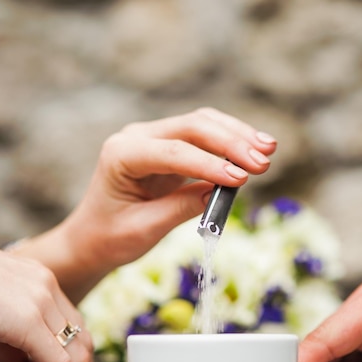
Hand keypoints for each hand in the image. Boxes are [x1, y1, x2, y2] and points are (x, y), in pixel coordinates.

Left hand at [32, 108, 276, 297]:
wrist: (93, 237)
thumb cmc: (110, 236)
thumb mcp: (143, 229)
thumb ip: (180, 208)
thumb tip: (220, 192)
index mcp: (121, 155)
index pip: (172, 152)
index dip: (209, 164)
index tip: (241, 179)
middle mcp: (137, 137)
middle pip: (192, 127)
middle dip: (230, 143)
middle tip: (263, 162)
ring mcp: (154, 137)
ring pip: (202, 124)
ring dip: (236, 135)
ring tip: (268, 149)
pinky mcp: (170, 146)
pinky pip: (204, 137)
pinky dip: (230, 142)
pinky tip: (254, 149)